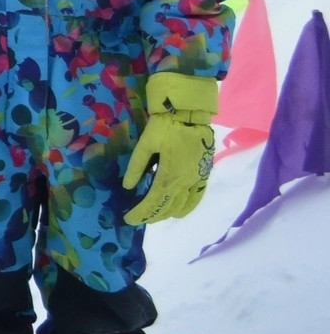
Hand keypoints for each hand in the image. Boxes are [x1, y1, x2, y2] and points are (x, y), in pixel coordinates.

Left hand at [121, 71, 217, 225]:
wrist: (191, 113)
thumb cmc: (166, 126)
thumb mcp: (145, 144)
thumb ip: (137, 167)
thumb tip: (128, 187)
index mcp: (170, 175)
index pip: (154, 202)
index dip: (141, 213)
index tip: (129, 219)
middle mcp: (186, 182)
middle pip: (168, 207)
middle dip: (152, 216)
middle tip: (138, 217)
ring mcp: (198, 179)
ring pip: (184, 205)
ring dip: (168, 213)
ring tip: (155, 215)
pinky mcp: (205, 174)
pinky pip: (197, 197)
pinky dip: (187, 207)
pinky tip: (179, 209)